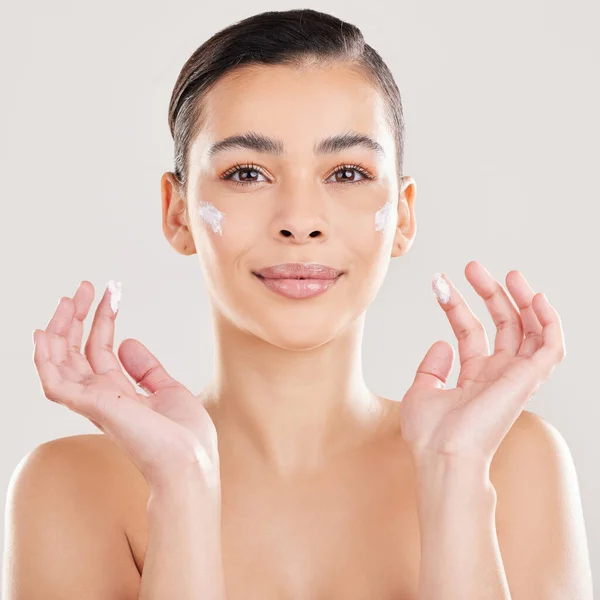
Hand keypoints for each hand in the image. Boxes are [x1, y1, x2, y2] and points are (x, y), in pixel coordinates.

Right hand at [32, 280, 219, 490]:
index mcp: (119, 392)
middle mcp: (101, 396)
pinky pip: (55, 382)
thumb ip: (146, 369)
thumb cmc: (184, 435)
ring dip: (60, 329)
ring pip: (60, 362)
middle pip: (77, 350)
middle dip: (79, 317)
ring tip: (69, 298)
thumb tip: (128, 342)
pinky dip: (45, 359)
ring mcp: (94, 402)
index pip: (100, 349)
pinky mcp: (92, 406)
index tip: (111, 292)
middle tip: (84, 286)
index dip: (103, 319)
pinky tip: (44, 334)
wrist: (191, 459)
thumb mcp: (168, 390)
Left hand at [398, 261, 565, 465]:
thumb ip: (432, 367)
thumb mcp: (422, 391)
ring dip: (521, 300)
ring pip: (530, 331)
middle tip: (471, 267)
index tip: (440, 284)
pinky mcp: (528, 379)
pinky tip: (535, 297)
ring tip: (507, 274)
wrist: (442, 455)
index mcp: (474, 378)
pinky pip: (550, 346)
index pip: (471, 332)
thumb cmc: (430, 435)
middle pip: (502, 325)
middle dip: (489, 293)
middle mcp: (497, 375)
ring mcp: (514, 377)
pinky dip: (548, 321)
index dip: (456, 306)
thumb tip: (442, 342)